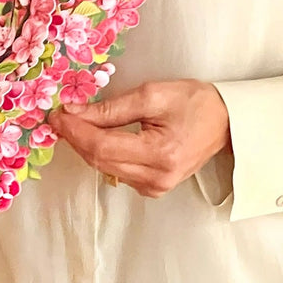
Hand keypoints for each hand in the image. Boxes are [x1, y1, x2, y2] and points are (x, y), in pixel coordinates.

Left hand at [49, 79, 230, 197]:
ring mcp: (155, 187)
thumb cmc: (194, 102)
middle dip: (75, 137)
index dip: (75, 131)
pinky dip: (100, 154)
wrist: (225, 121)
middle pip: (100, 160)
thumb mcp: (152, 95)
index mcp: (159, 154)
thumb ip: (111, 108)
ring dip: (84, 146)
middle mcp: (156, 178)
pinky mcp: (153, 188)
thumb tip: (74, 112)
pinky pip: (117, 171)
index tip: (56, 114)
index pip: (102, 146)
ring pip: (105, 168)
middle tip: (58, 116)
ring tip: (70, 123)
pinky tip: (91, 137)